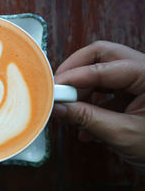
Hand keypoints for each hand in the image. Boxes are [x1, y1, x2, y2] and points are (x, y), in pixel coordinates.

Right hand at [53, 41, 144, 167]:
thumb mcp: (124, 134)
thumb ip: (88, 119)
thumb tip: (59, 108)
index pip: (103, 67)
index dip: (74, 77)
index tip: (53, 89)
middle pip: (103, 56)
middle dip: (76, 71)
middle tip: (59, 87)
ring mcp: (142, 81)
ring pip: (103, 71)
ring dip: (83, 89)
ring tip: (71, 110)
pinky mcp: (137, 94)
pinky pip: (109, 90)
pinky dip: (93, 103)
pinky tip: (85, 125)